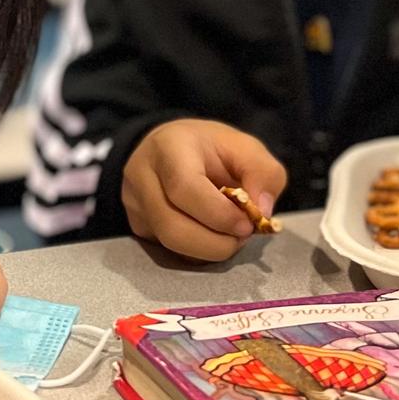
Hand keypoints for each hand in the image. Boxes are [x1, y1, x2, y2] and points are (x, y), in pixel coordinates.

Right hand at [123, 119, 286, 260]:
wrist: (173, 149)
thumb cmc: (210, 148)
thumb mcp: (246, 148)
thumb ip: (264, 174)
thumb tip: (261, 213)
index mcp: (168, 147)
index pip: (184, 188)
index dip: (219, 215)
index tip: (247, 224)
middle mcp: (142, 176)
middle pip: (172, 227)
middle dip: (216, 243)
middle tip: (242, 236)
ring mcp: (134, 204)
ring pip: (170, 244)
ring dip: (209, 250)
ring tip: (230, 235)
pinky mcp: (137, 225)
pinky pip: (168, 251)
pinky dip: (198, 252)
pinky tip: (211, 235)